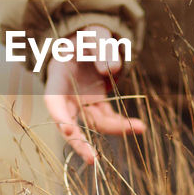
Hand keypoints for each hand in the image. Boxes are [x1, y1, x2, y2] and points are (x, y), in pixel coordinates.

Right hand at [43, 25, 144, 164]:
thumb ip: (102, 48)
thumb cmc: (86, 37)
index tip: (68, 130)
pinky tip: (138, 126)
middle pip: (68, 124)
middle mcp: (67, 97)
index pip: (54, 102)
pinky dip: (122, 124)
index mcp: (58, 79)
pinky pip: (108, 118)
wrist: (89, 42)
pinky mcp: (97, 106)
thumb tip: (112, 71)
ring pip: (94, 124)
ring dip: (115, 130)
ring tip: (139, 128)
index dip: (59, 117)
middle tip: (92, 159)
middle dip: (79, 142)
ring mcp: (82, 103)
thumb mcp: (94, 35)